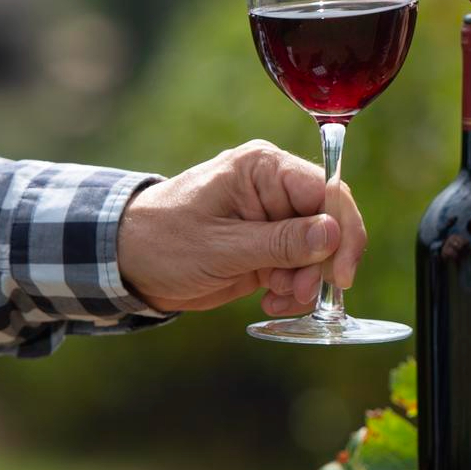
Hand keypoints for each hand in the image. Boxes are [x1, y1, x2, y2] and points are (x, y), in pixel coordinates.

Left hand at [116, 140, 366, 315]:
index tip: (341, 275)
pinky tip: (270, 301)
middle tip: (299, 295)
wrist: (127, 263)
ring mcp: (274, 218)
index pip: (327, 191)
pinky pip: (301, 268)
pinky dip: (293, 290)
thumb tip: (333, 235)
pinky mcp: (269, 246)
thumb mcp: (221, 247)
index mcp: (263, 168)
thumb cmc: (163, 242)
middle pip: (329, 223)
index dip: (343, 232)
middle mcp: (275, 187)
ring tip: (275, 298)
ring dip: (306, 282)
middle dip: (321, 265)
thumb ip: (280, 242)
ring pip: (320, 251)